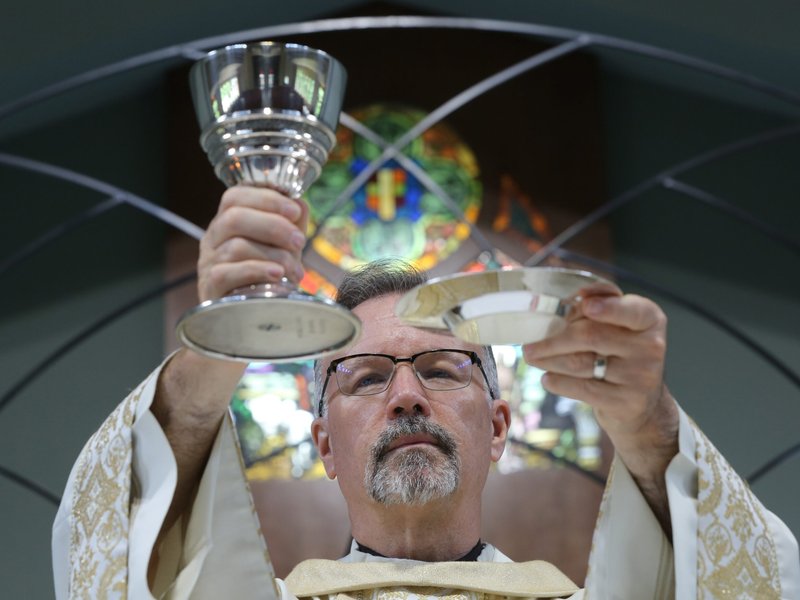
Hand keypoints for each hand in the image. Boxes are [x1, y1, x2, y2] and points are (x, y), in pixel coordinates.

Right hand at [197, 186, 308, 301]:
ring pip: (236, 246)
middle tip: (299, 241)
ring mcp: (208, 262)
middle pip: (235, 218)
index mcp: (227, 222)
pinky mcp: (210, 286)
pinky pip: (229, 273)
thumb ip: (291, 223)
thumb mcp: (282, 246)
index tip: (294, 211)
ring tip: (294, 270)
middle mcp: (213, 238)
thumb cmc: (267, 276)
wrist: (252, 316)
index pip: (235, 196)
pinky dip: (258, 271)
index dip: (266, 199)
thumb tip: (299, 203)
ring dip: (274, 255)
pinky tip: (277, 275)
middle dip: (274, 226)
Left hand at [523, 292, 678, 501]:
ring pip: (580, 363)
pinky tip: (547, 379)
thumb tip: (580, 294)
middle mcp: (650, 346)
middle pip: (591, 336)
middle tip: (528, 344)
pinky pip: (582, 388)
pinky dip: (559, 382)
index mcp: (649, 319)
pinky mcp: (626, 401)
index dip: (607, 307)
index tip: (584, 305)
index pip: (630, 310)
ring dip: (548, 360)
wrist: (642, 403)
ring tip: (532, 358)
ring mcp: (640, 376)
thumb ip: (604, 301)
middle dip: (553, 339)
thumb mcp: (622, 323)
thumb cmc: (622, 353)